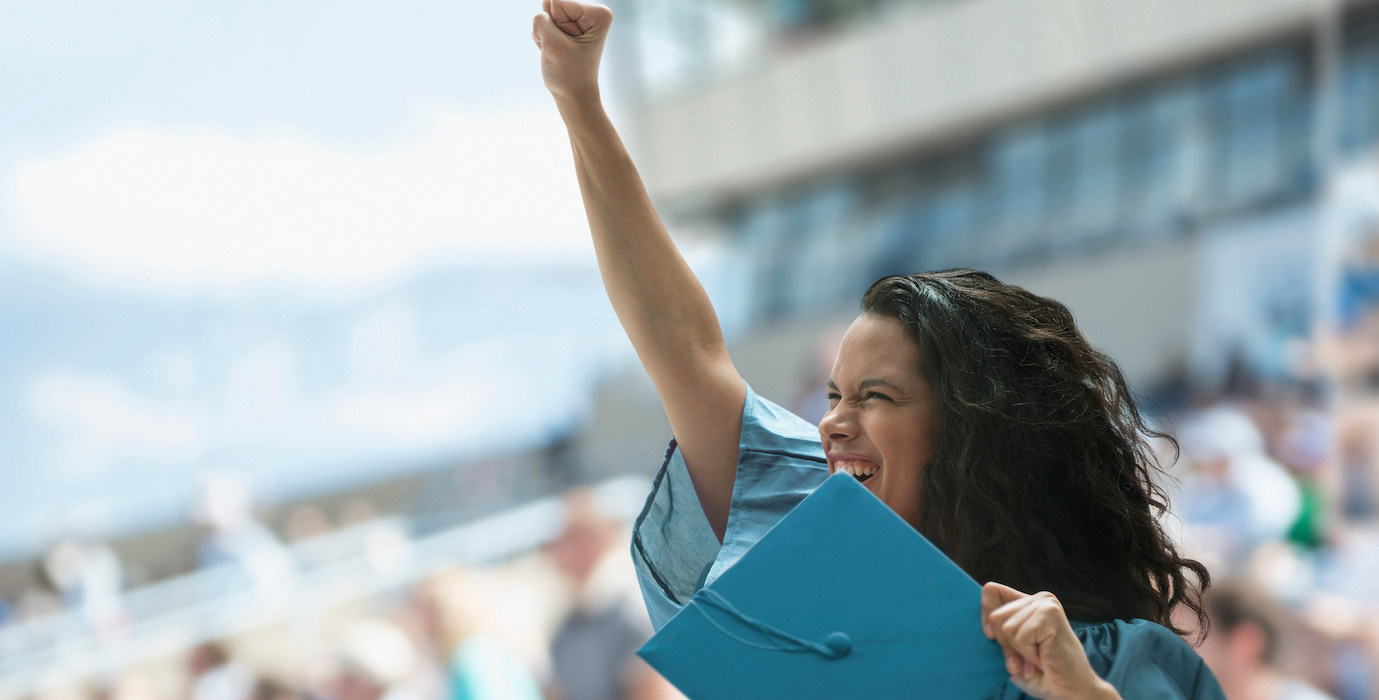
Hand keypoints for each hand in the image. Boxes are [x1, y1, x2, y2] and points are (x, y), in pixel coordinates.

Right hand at [532, 0, 612, 101]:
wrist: (572, 94)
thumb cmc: (569, 74)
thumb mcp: (553, 44)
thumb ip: (542, 18)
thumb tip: (544, 4)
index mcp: (598, 13)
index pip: (558, 1)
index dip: (556, 24)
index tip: (568, 43)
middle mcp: (591, 11)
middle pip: (552, 3)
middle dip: (550, 27)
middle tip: (562, 48)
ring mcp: (578, 18)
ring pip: (545, 13)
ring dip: (545, 33)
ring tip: (558, 50)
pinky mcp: (567, 24)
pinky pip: (543, 21)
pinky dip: (544, 37)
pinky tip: (555, 50)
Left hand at [981, 582, 1120, 699]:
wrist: (1072, 692)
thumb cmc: (1043, 673)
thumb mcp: (1013, 648)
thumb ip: (1000, 632)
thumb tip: (989, 625)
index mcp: (1029, 602)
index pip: (990, 591)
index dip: (985, 616)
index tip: (993, 637)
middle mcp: (1040, 598)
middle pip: (995, 615)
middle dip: (1005, 644)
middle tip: (1025, 659)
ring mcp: (1046, 604)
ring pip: (1006, 627)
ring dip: (1019, 651)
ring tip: (1037, 659)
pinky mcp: (1051, 614)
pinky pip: (1020, 636)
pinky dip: (1028, 654)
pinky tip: (1043, 658)